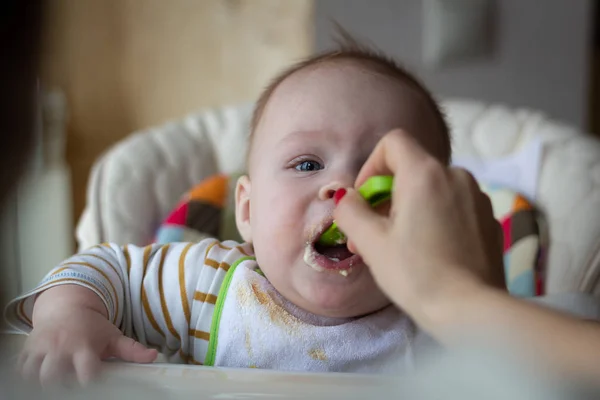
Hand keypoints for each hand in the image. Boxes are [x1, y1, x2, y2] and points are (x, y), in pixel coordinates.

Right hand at [18, 286, 156, 385]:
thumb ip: (132, 349)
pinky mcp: (28, 349)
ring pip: (33, 374)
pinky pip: (20, 369)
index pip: (86, 371)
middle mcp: (61, 347)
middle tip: (70, 386)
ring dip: (41, 383)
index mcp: (84, 346)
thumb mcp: (113, 335)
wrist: (66, 305)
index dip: (88, 382)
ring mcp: (42, 348)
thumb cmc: (92, 326)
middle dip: (60, 386)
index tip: (92, 385)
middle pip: (53, 376)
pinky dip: (26, 377)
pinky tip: (37, 381)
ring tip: (54, 384)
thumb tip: (154, 356)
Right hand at [334, 130, 504, 331]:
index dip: (372, 165)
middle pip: (412, 168)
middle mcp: (456, 176)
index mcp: (425, 174)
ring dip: (408, 208)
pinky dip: (433, 218)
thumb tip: (346, 198)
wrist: (471, 310)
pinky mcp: (488, 218)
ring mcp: (477, 197)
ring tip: (396, 246)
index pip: (394, 142)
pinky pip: (453, 206)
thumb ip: (350, 211)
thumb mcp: (371, 243)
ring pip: (432, 189)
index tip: (365, 198)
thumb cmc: (417, 275)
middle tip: (371, 233)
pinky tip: (427, 252)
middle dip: (386, 195)